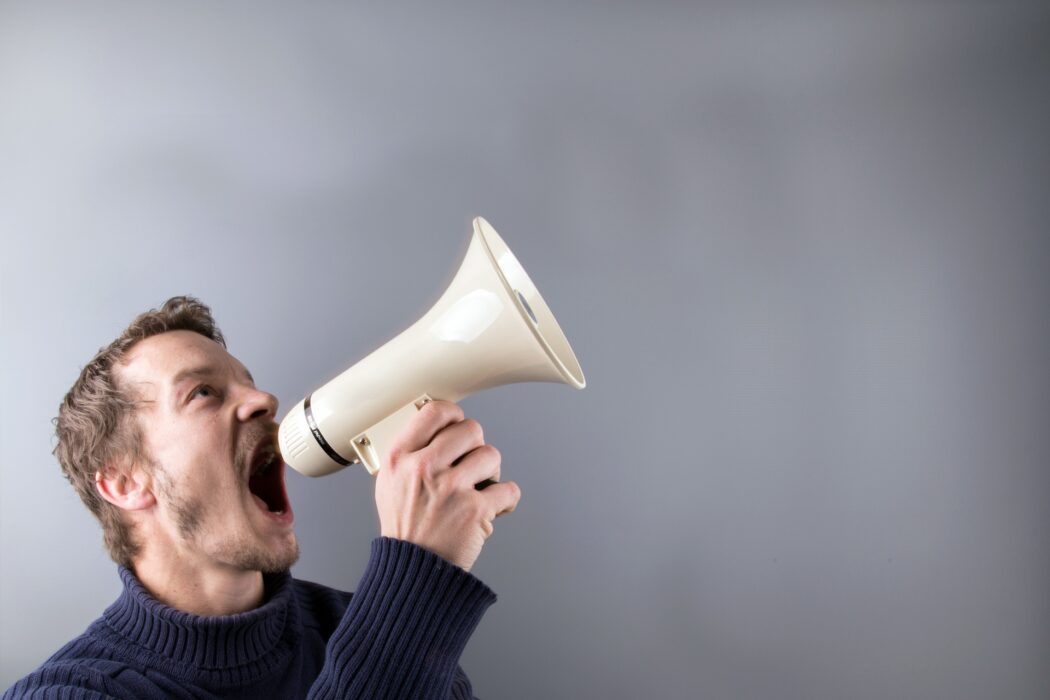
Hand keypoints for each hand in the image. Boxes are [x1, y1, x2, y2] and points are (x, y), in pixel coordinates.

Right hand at [374, 400, 520, 570]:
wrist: (412, 571)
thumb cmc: (404, 528)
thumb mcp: (389, 483)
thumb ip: (411, 454)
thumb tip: (438, 427)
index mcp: (400, 458)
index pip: (435, 411)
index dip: (454, 416)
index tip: (458, 426)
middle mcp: (424, 469)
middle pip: (471, 429)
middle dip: (476, 446)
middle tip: (471, 464)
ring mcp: (450, 488)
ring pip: (492, 455)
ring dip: (491, 472)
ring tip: (479, 488)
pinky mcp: (475, 511)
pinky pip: (509, 490)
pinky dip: (506, 500)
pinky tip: (493, 508)